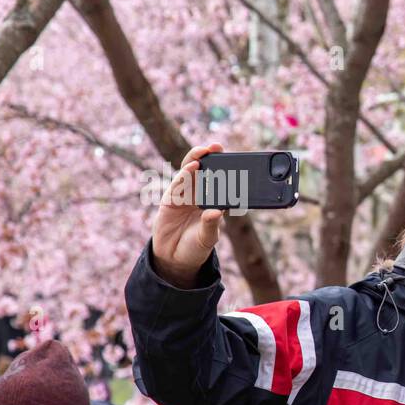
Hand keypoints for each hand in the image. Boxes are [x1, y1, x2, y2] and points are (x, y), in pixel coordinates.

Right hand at [151, 142, 224, 287]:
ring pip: (189, 173)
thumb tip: (217, 213)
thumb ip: (211, 225)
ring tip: (203, 153)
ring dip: (195, 161)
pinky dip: (183, 176)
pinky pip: (177, 185)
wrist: (174, 259)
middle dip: (209, 157)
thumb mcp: (207, 239)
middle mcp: (198, 196)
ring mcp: (183, 196)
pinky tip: (191, 168)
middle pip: (203, 171)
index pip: (220, 182)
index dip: (225, 169)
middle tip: (216, 146)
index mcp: (212, 203)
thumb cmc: (195, 247)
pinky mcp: (170, 200)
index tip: (234, 158)